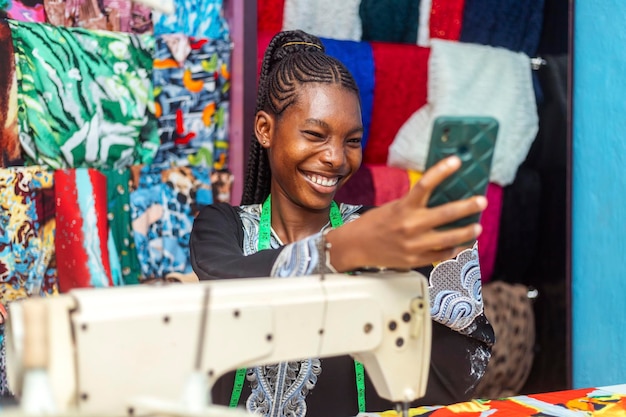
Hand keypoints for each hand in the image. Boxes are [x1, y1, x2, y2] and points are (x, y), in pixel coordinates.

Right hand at [327, 156, 486, 270]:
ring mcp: (414, 245)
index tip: (456, 161)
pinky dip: (454, 249)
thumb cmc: (375, 224)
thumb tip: (443, 197)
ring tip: (477, 227)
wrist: (356, 247)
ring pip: (449, 238)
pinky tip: (461, 244)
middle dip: (468, 207)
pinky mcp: (415, 260)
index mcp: (403, 208)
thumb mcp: (394, 207)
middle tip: (481, 201)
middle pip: (445, 214)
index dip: (442, 171)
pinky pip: (441, 255)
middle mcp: (409, 226)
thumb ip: (416, 204)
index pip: (424, 184)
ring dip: (467, 232)